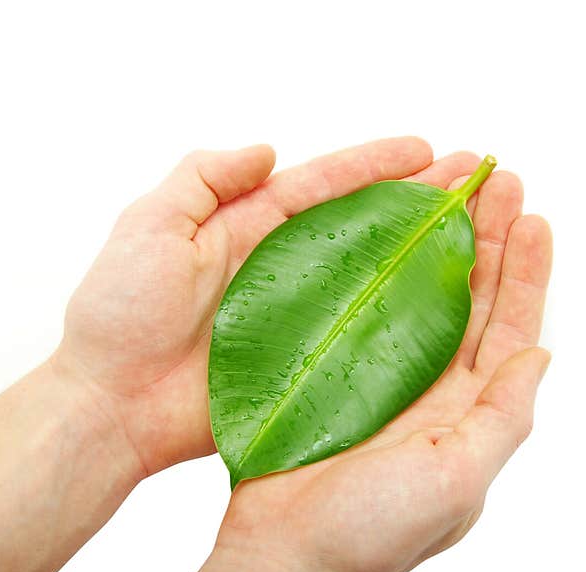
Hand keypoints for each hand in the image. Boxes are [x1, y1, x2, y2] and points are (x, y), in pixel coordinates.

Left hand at [57, 138, 436, 474]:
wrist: (112, 408)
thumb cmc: (120, 317)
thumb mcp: (149, 228)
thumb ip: (202, 179)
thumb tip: (265, 149)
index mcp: (250, 229)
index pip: (324, 187)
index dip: (373, 166)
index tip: (424, 151)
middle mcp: (284, 270)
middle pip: (362, 227)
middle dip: (415, 202)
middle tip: (469, 186)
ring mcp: (298, 318)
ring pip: (370, 280)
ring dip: (419, 257)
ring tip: (473, 236)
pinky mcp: (303, 364)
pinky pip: (358, 337)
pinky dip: (399, 322)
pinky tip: (440, 310)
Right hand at [189, 161, 551, 571]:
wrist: (284, 555)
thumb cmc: (370, 531)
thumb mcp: (457, 478)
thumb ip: (504, 417)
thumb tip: (540, 355)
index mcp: (467, 412)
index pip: (506, 329)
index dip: (525, 274)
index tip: (533, 218)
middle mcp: (432, 390)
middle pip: (469, 301)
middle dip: (487, 241)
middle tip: (494, 182)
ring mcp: (383, 379)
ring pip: (420, 298)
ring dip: (438, 247)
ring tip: (449, 193)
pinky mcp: (336, 375)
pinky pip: (366, 312)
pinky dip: (379, 274)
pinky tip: (384, 238)